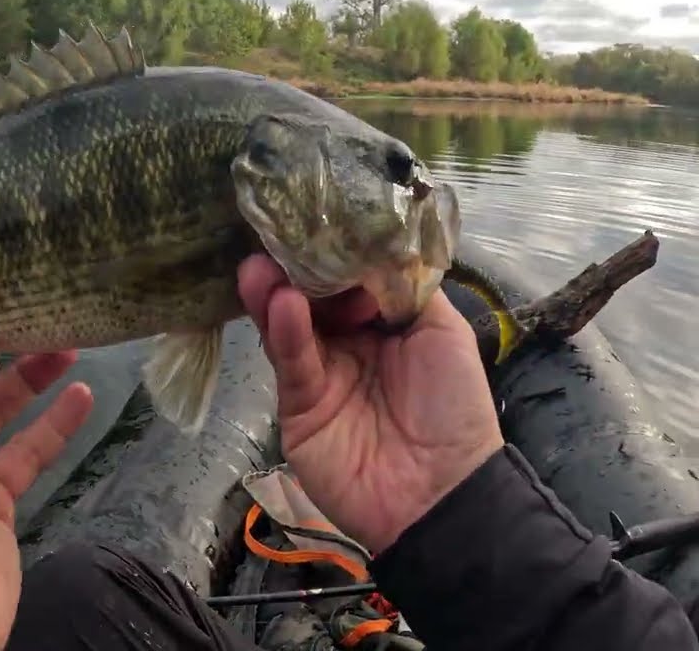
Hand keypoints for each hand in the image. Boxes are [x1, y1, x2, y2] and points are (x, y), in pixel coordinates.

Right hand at [236, 255, 503, 553]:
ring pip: (290, 325)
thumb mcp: (444, 332)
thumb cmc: (454, 409)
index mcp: (384, 324)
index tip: (315, 220)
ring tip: (260, 267)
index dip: (334, 251)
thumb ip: (406, 286)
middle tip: (273, 236)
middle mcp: (347, 343)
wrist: (442, 493)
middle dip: (294, 267)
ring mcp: (319, 374)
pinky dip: (285, 332)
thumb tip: (368, 246)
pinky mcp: (297, 405)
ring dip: (275, 293)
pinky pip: (291, 362)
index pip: (348, 278)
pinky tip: (282, 304)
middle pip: (311, 297)